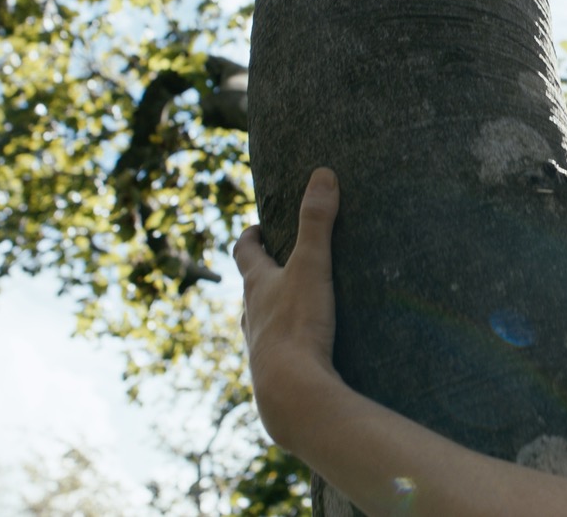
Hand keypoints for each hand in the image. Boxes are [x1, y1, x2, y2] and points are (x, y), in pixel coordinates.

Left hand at [235, 167, 340, 441]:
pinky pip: (277, 352)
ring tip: (294, 307)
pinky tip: (304, 350)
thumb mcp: (311, 266)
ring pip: (259, 321)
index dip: (250, 236)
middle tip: (281, 262)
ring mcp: (259, 346)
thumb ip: (317, 222)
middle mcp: (251, 314)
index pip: (244, 252)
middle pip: (250, 287)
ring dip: (272, 311)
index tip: (258, 227)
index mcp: (256, 285)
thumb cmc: (296, 325)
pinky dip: (286, 344)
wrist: (290, 392)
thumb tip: (322, 175)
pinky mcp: (274, 373)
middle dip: (263, 273)